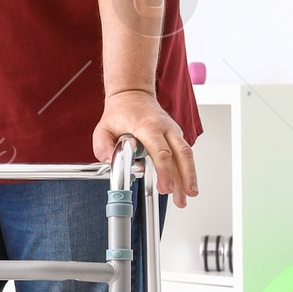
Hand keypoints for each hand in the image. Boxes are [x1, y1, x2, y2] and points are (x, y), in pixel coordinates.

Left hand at [93, 90, 197, 205]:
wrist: (132, 95)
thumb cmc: (120, 113)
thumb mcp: (102, 129)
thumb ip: (104, 147)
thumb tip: (112, 162)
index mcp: (147, 126)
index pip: (161, 151)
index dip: (165, 171)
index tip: (166, 188)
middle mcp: (164, 128)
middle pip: (182, 153)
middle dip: (186, 176)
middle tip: (185, 196)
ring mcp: (173, 131)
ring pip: (186, 154)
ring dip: (189, 176)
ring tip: (188, 195)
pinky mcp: (176, 136)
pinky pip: (184, 154)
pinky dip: (186, 170)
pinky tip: (184, 185)